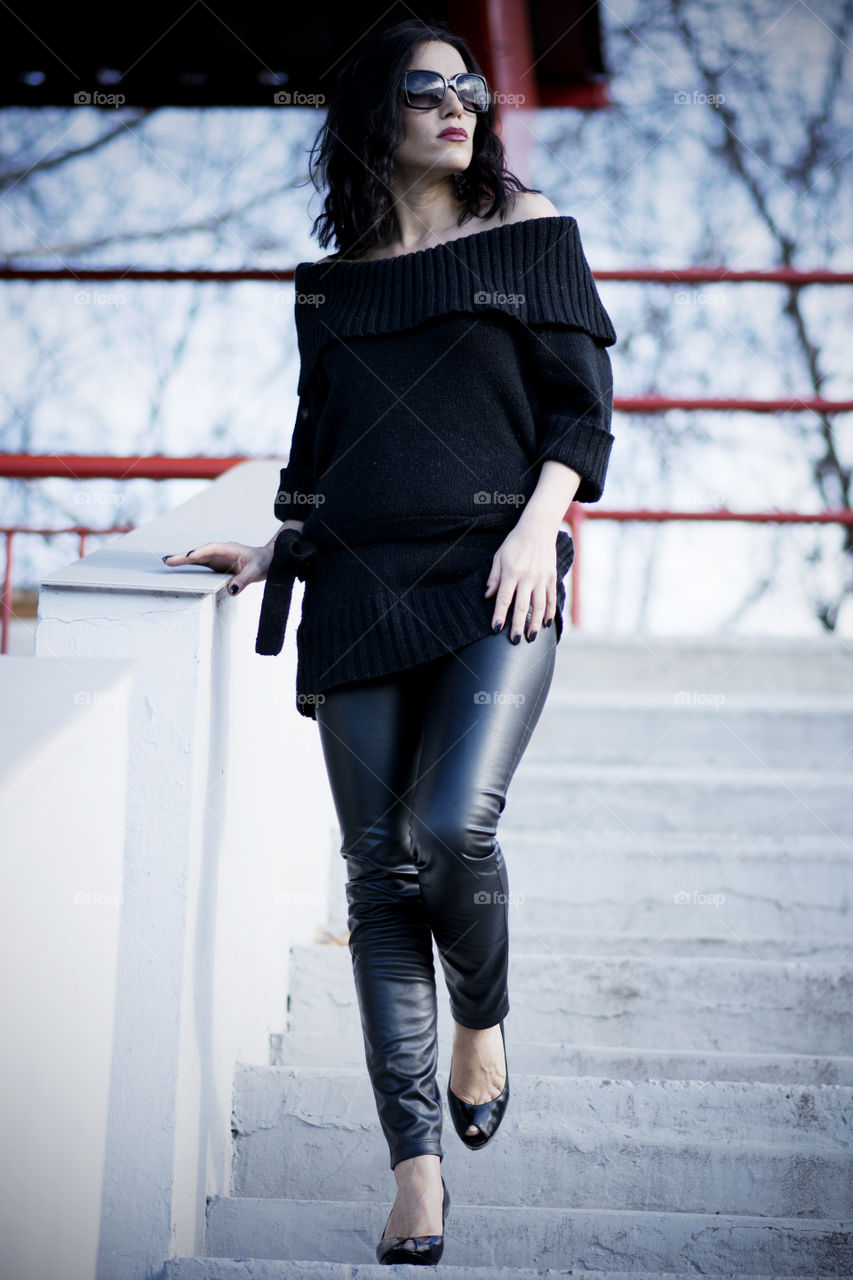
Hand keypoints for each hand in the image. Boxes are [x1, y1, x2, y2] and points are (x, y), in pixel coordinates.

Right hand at [162, 541, 272, 595]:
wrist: (268, 560)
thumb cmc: (263, 563)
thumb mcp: (256, 571)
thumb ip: (243, 580)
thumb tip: (231, 590)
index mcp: (229, 549)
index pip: (211, 549)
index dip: (199, 552)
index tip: (189, 557)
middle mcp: (220, 552)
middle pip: (199, 553)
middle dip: (184, 556)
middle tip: (167, 560)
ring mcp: (217, 558)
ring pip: (197, 559)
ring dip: (183, 561)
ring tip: (167, 563)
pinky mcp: (216, 565)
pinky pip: (201, 565)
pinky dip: (190, 567)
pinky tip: (179, 571)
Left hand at [484, 521, 557, 640]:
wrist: (538, 529)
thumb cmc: (515, 543)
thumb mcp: (499, 557)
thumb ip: (494, 577)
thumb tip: (487, 596)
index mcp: (512, 572)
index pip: (504, 598)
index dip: (500, 614)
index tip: (496, 628)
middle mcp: (528, 577)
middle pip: (523, 606)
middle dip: (518, 625)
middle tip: (515, 640)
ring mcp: (542, 578)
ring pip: (539, 605)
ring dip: (535, 623)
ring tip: (531, 637)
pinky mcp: (552, 577)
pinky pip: (551, 598)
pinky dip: (549, 612)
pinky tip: (545, 623)